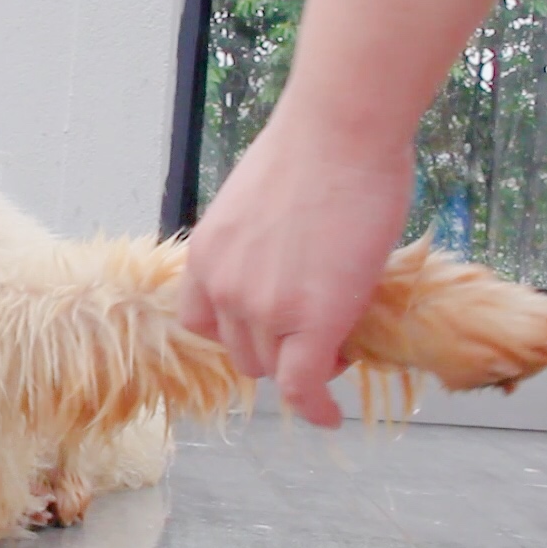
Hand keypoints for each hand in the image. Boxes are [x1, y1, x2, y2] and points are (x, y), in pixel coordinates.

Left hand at [177, 100, 413, 427]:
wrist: (340, 129)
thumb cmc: (314, 149)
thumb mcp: (259, 204)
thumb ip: (259, 246)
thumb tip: (288, 261)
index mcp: (205, 258)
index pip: (203, 322)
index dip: (238, 331)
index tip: (270, 329)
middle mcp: (222, 289)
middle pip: (241, 350)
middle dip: (278, 349)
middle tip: (324, 331)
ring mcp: (261, 310)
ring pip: (273, 369)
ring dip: (305, 366)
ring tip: (343, 344)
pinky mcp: (309, 325)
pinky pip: (303, 387)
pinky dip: (316, 408)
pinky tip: (330, 417)